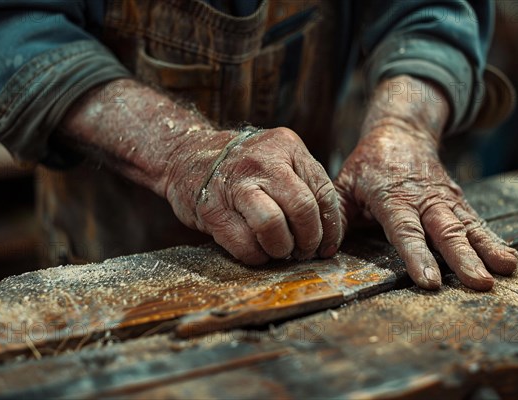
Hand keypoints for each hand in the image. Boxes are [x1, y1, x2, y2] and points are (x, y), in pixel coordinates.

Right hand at [165, 127, 342, 264]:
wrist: (186, 155)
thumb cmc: (242, 165)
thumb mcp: (278, 157)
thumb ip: (304, 183)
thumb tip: (329, 233)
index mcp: (286, 147)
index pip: (323, 192)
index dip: (331, 227)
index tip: (328, 245)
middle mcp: (262, 163)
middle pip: (302, 208)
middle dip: (309, 240)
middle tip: (304, 251)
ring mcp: (235, 185)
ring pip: (272, 226)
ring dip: (282, 249)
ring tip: (279, 250)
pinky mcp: (212, 210)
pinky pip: (244, 245)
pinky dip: (256, 257)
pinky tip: (257, 252)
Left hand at [335, 124, 517, 290]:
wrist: (401, 131)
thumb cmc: (368, 164)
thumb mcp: (343, 183)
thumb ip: (334, 214)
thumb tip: (325, 249)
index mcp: (392, 197)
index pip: (406, 231)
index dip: (417, 256)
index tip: (430, 282)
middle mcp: (423, 199)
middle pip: (445, 231)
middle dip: (463, 259)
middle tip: (478, 283)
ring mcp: (444, 198)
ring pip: (467, 226)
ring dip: (486, 249)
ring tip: (505, 271)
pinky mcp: (457, 199)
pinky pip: (477, 221)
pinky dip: (493, 239)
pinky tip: (509, 258)